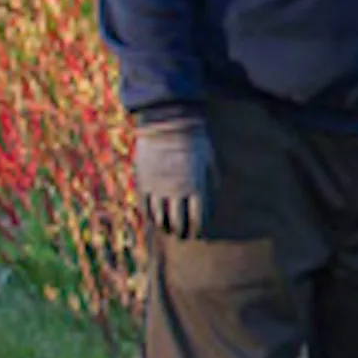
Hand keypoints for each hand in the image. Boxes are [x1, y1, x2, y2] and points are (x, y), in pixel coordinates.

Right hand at [134, 113, 216, 237]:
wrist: (168, 121)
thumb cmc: (194, 139)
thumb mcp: (210, 160)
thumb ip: (212, 181)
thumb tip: (214, 200)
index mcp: (196, 186)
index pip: (198, 217)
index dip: (198, 229)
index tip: (198, 235)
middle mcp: (176, 190)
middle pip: (178, 221)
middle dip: (181, 232)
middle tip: (183, 236)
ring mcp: (158, 186)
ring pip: (159, 216)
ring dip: (164, 226)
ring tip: (168, 230)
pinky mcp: (143, 180)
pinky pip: (145, 204)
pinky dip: (149, 215)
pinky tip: (153, 220)